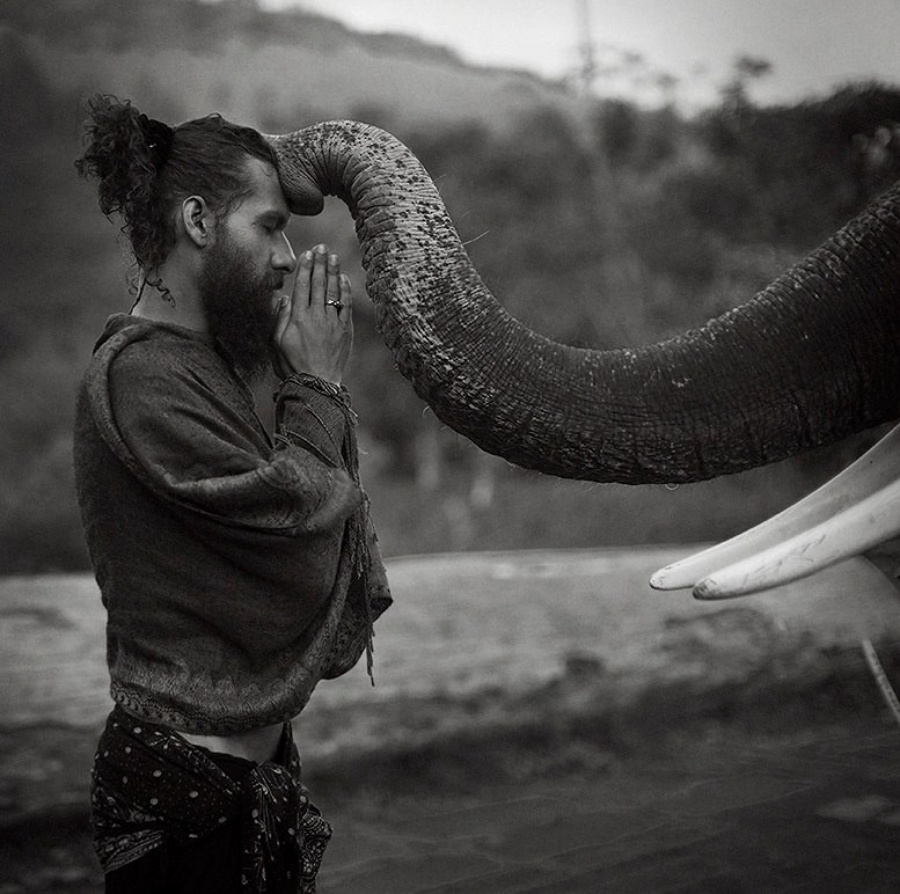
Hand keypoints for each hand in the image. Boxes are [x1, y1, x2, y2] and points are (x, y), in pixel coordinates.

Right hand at [273, 244, 353, 383]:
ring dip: (333, 272)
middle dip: (320, 263)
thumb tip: (284, 298)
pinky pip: (346, 306)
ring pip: (333, 291)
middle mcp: (316, 316)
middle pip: (319, 284)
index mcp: (298, 317)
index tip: (308, 254)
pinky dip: (345, 291)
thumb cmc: (292, 365)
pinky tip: (344, 279)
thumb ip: (280, 318)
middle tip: (322, 247)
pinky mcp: (345, 331)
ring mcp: (333, 322)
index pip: (303, 286)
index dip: (306, 268)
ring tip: (333, 257)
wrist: (316, 384)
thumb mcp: (277, 342)